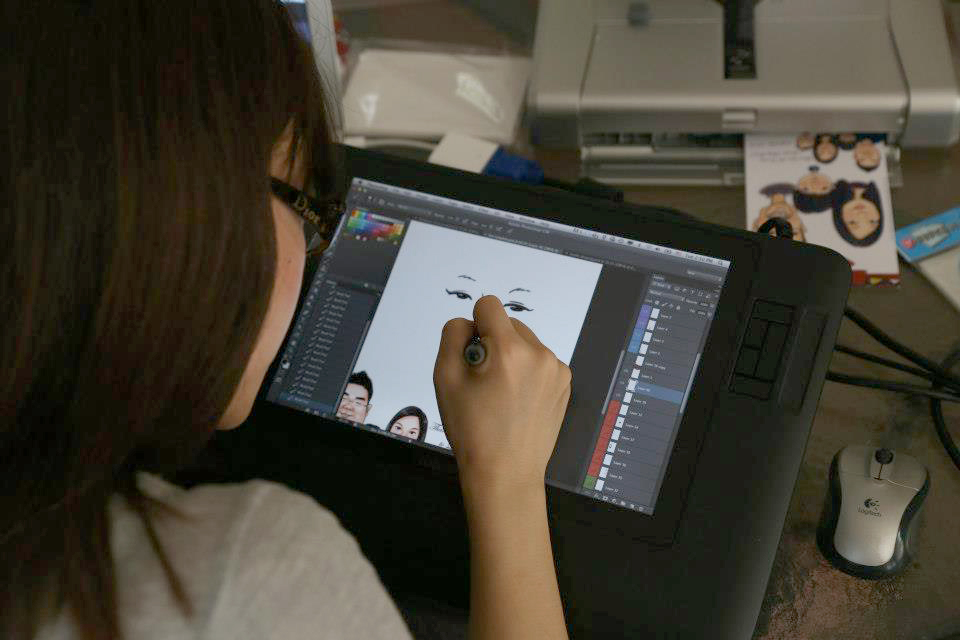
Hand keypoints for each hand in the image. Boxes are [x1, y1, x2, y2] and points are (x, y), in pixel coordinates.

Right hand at [433, 295, 571, 492]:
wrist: (506, 473)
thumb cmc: (471, 429)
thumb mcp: (445, 379)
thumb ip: (453, 337)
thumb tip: (470, 324)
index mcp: (509, 350)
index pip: (489, 305)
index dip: (474, 325)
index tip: (472, 354)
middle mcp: (539, 353)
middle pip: (509, 324)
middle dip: (494, 342)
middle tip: (484, 381)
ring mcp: (557, 369)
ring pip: (526, 343)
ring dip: (512, 357)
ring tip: (503, 394)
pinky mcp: (565, 383)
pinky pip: (541, 362)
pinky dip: (528, 372)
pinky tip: (519, 401)